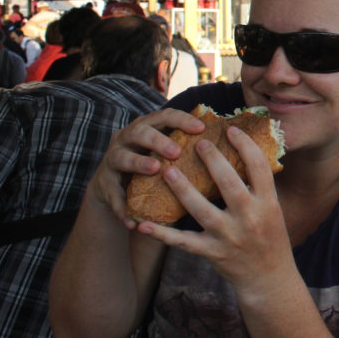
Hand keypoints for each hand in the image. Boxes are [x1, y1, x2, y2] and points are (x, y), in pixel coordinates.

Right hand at [90, 108, 205, 229]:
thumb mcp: (169, 152)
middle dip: (158, 140)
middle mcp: (127, 138)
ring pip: (121, 157)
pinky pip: (112, 195)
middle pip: (140, 131)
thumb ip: (191, 148)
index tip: (201, 128)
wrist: (117, 187)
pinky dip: (121, 208)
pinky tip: (133, 221)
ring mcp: (113, 160)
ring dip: (138, 163)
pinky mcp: (104, 184)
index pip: (165, 116)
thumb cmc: (156, 166)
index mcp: (148, 127)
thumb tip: (234, 148)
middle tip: (177, 151)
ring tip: (155, 169)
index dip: (182, 120)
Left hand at [136, 126, 292, 296]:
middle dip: (212, 159)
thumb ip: (259, 188)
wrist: (269, 278)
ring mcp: (229, 236)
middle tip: (198, 142)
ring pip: (201, 209)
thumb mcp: (273, 211)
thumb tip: (242, 155)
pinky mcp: (212, 253)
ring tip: (167, 170)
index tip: (231, 130)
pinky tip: (143, 224)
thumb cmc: (271, 239)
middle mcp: (250, 218)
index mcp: (268, 204)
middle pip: (229, 182)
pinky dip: (162, 233)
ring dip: (182, 189)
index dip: (245, 145)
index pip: (259, 167)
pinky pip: (183, 242)